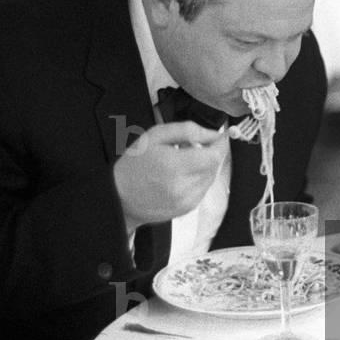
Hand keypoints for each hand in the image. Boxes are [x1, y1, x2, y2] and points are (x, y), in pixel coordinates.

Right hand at [113, 121, 227, 228]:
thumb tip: (214, 134)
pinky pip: (203, 190)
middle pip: (214, 167)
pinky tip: (181, 176)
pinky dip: (198, 180)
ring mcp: (186, 201)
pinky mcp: (186, 209)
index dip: (220, 145)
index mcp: (174, 165)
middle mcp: (182, 187)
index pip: (213, 156)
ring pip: (211, 178)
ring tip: (183, 162)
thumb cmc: (134, 163)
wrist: (119, 196)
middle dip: (210, 154)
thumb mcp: (156, 136)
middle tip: (193, 147)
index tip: (219, 137)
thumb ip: (188, 130)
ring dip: (204, 167)